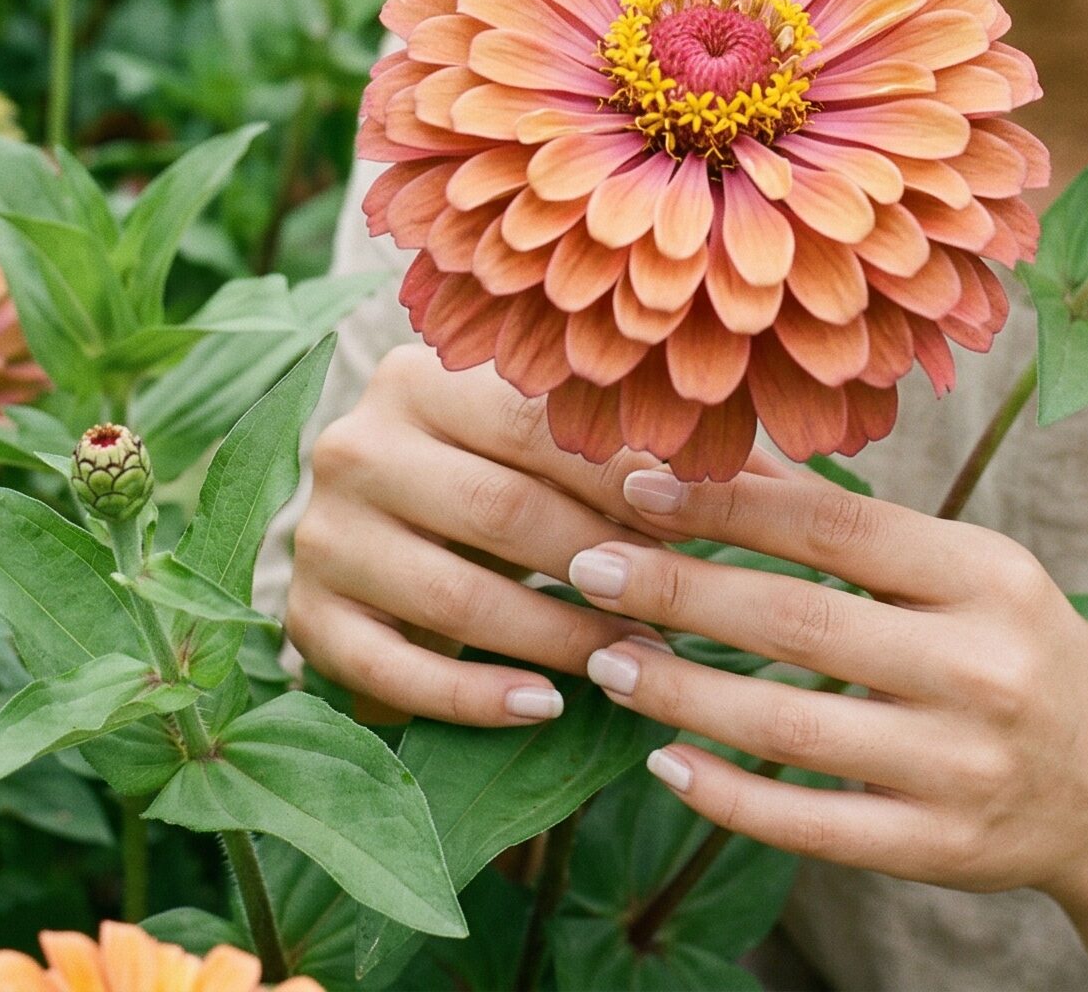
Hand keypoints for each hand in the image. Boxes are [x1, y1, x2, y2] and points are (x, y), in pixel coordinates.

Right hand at [284, 343, 691, 727]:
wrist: (367, 532)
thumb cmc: (490, 474)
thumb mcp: (538, 442)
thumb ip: (634, 445)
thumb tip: (781, 470)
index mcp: (418, 378)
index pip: (538, 427)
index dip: (626, 478)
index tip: (710, 523)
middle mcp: (356, 445)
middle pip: (502, 510)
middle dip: (603, 565)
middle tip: (686, 609)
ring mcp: (322, 535)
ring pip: (456, 595)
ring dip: (558, 638)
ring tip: (638, 663)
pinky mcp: (306, 618)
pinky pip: (395, 670)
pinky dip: (474, 696)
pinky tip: (545, 708)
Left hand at [562, 462, 1087, 913]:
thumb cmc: (1018, 647)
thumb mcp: (962, 568)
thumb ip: (848, 521)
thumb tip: (732, 458)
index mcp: (984, 574)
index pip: (835, 526)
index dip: (729, 506)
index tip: (637, 486)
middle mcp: (978, 665)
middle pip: (797, 621)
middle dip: (678, 590)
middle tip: (588, 564)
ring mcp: (960, 765)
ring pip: (788, 724)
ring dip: (681, 691)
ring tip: (608, 657)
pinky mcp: (939, 849)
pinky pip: (809, 822)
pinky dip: (726, 794)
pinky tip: (664, 759)